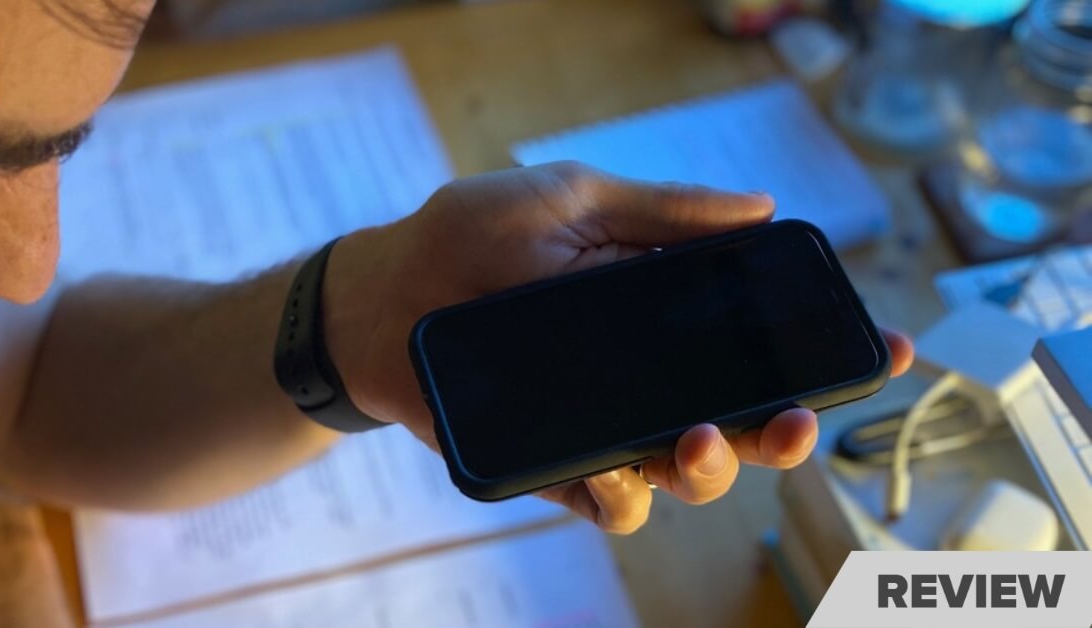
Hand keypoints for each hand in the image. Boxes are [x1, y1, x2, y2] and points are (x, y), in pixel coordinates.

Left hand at [324, 162, 913, 533]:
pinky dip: (623, 501)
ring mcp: (601, 423)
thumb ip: (660, 210)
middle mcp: (644, 375)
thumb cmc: (468, 237)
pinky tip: (619, 479)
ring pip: (683, 474)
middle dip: (781, 432)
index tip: (879, 350)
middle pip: (737, 422)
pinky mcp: (553, 464)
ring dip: (710, 470)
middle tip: (787, 421)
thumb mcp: (567, 198)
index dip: (820, 351)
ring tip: (695, 440)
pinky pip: (606, 502)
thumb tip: (762, 207)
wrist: (379, 296)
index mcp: (660, 313)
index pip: (757, 341)